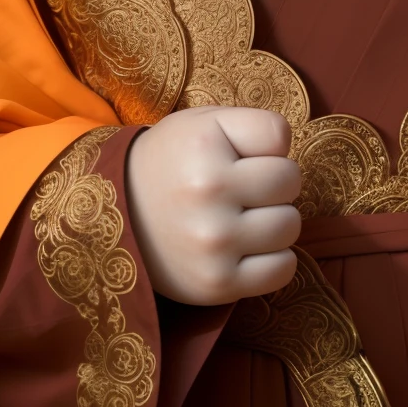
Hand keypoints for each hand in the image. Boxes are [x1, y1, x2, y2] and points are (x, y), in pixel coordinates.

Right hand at [125, 106, 300, 304]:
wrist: (117, 216)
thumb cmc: (172, 163)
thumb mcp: (203, 123)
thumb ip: (253, 125)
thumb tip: (290, 154)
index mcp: (205, 145)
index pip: (279, 136)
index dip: (265, 145)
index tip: (240, 156)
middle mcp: (208, 191)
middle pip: (290, 181)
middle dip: (274, 183)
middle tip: (244, 190)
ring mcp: (213, 242)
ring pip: (290, 226)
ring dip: (274, 221)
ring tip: (243, 219)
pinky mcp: (216, 284)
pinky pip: (282, 270)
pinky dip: (274, 260)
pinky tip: (249, 249)